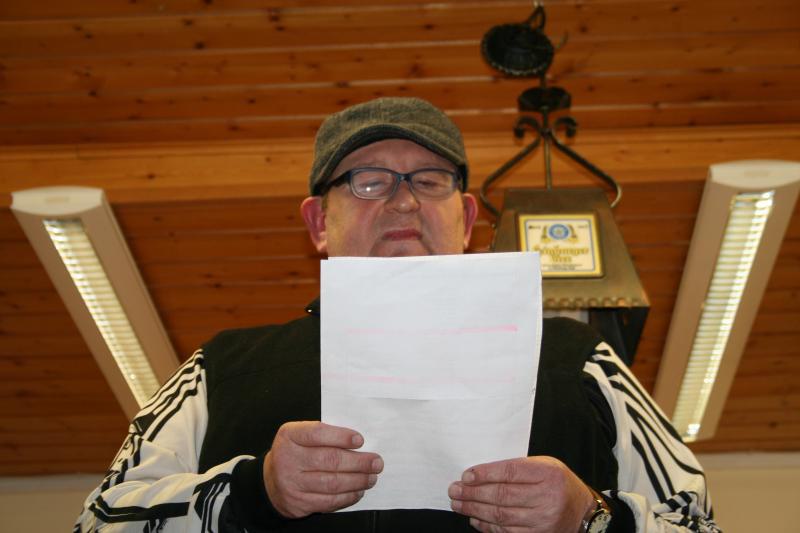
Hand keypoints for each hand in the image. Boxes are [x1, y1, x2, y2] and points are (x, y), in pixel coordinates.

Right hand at [263, 421, 382, 517]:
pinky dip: (347, 497)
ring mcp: (292, 483)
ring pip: (332, 483)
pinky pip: (328, 501)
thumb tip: (357, 441)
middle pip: (329, 460)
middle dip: (358, 462)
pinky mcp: (299, 503)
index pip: (317, 433)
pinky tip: (358, 490)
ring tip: (371, 477)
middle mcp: (288, 459)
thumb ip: (323, 434)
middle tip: (376, 462)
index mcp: (290, 436)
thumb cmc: (294, 453)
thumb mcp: (300, 435)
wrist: (271, 480)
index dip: (341, 437)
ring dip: (357, 480)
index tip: (360, 440)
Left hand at [448, 456, 594, 532]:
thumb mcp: (544, 466)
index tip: (466, 475)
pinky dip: (487, 526)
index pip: (510, 472)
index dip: (485, 474)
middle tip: (454, 490)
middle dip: (473, 493)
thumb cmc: (558, 484)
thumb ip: (517, 468)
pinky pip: (506, 532)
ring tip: (458, 503)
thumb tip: (480, 474)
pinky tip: (475, 518)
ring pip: (501, 516)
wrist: (583, 512)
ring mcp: (543, 521)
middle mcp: (547, 498)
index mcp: (548, 474)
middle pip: (502, 496)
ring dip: (474, 509)